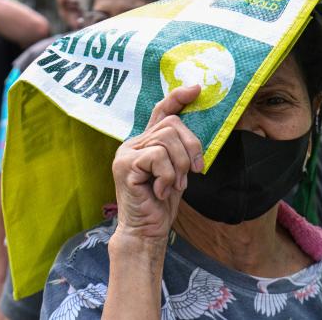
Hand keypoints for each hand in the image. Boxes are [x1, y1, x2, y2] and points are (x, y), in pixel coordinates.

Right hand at [111, 85, 203, 241]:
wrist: (146, 232)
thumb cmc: (161, 204)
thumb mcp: (176, 171)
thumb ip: (179, 150)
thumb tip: (195, 132)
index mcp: (144, 142)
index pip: (161, 111)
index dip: (178, 97)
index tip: (195, 89)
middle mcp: (132, 143)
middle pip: (172, 124)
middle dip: (191, 147)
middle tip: (194, 172)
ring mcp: (126, 153)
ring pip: (167, 139)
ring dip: (180, 165)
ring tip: (173, 185)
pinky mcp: (125, 165)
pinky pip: (158, 156)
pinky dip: (167, 176)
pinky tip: (159, 191)